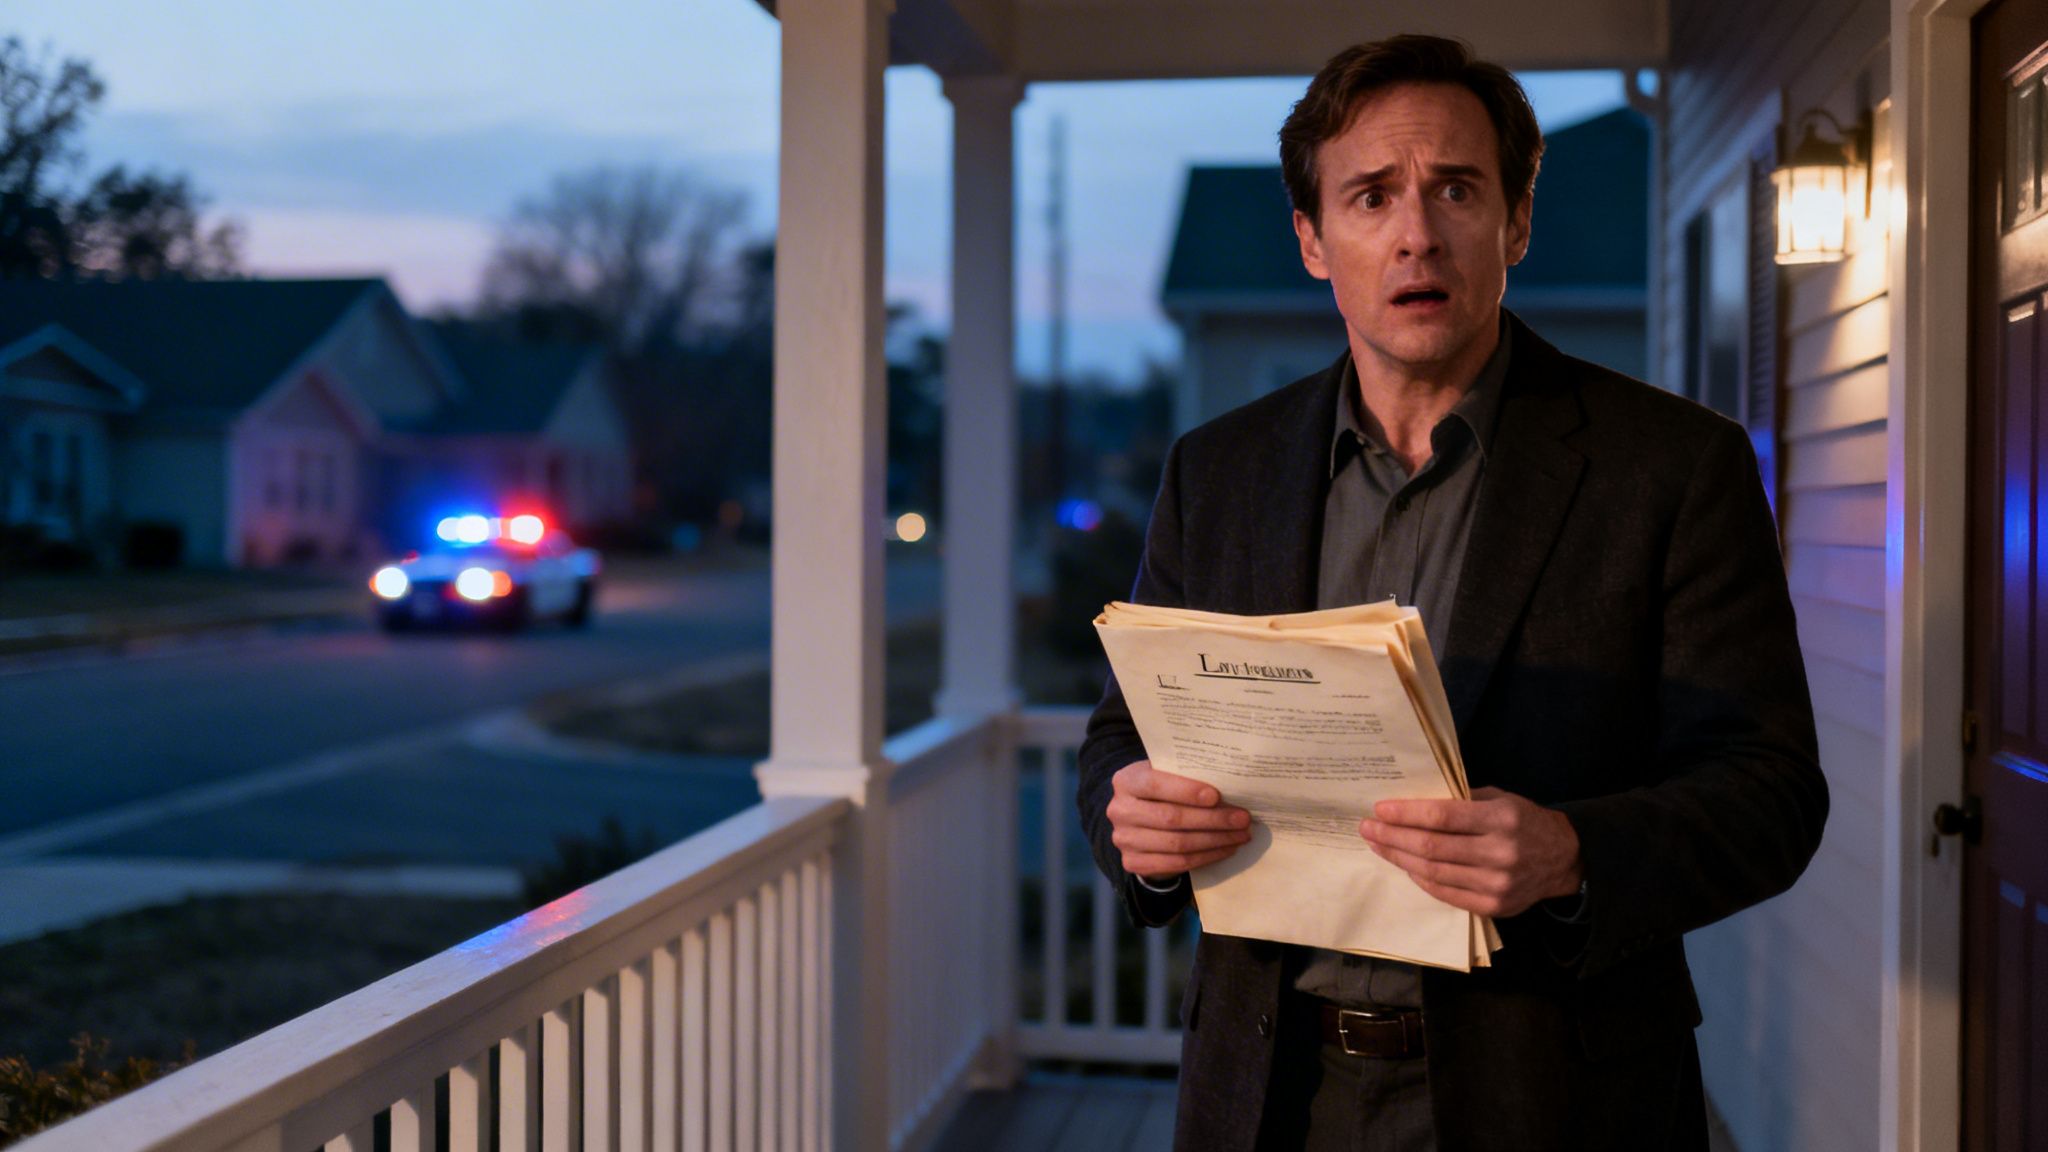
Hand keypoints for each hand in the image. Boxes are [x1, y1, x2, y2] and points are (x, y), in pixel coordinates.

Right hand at [1106, 759, 1251, 881]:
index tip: (1216, 796)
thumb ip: (1186, 776)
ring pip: (1177, 844)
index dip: (1186, 791)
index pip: (1156, 785)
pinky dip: (1206, 857)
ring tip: (1240, 835)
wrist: (1138, 820)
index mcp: (1126, 781)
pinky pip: (1177, 863)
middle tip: (1242, 819)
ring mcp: (1124, 839)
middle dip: (1212, 819)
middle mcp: (1119, 810)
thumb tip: (1231, 784)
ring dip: (1215, 841)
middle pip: (1171, 818)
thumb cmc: (1161, 791)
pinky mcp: (1132, 863)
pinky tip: (1225, 849)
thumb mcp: (1166, 776)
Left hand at [1358, 786, 1582, 917]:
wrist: (1563, 859)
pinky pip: (1446, 893)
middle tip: (1368, 828)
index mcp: (1502, 819)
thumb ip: (1462, 800)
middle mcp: (1499, 853)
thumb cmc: (1525, 822)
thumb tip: (1414, 802)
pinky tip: (1406, 866)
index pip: (1443, 817)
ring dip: (1400, 858)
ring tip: (1379, 846)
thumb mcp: (1501, 799)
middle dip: (1393, 836)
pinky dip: (1421, 879)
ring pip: (1434, 872)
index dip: (1406, 814)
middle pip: (1432, 847)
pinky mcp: (1493, 905)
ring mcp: (1497, 884)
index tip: (1380, 809)